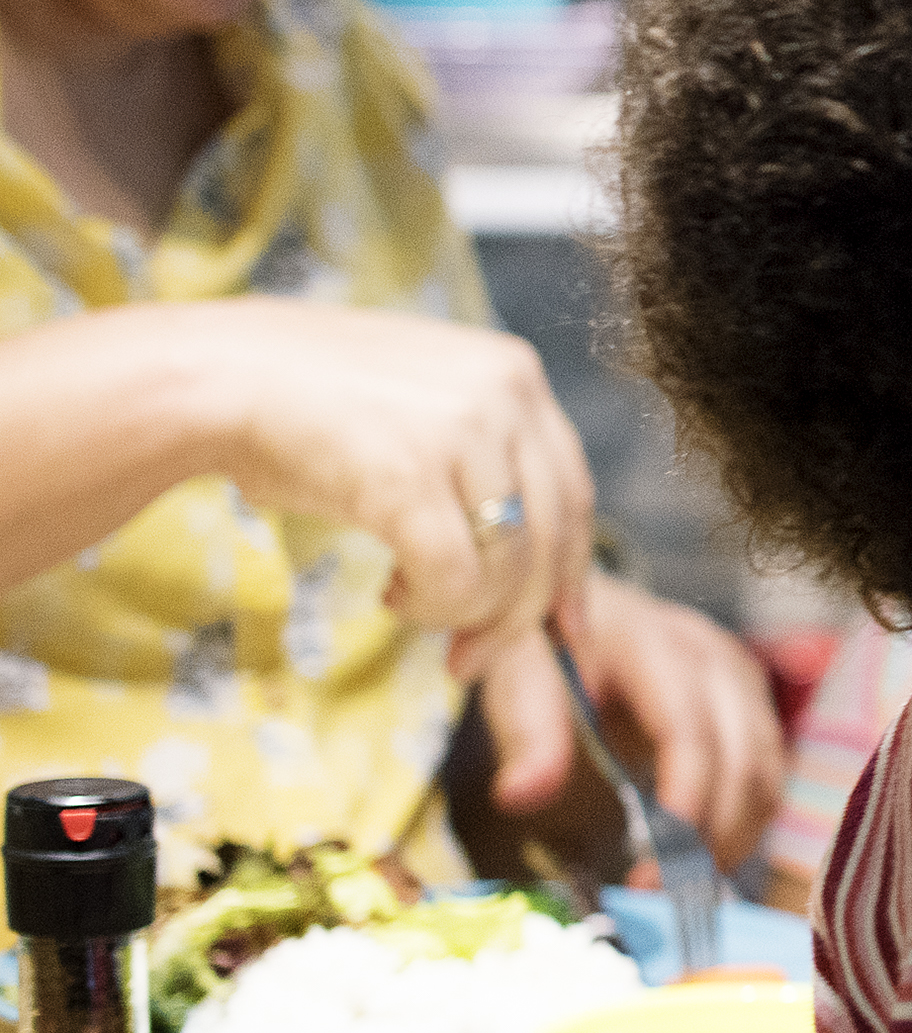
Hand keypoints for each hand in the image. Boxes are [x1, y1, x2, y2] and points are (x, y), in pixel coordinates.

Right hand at [161, 299, 598, 671]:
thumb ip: (481, 470)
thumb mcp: (422, 418)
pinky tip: (390, 592)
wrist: (216, 376)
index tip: (562, 627)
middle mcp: (509, 392)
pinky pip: (458, 579)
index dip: (570, 571)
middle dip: (519, 616)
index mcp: (516, 374)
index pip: (574, 493)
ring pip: (510, 569)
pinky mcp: (413, 474)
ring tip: (406, 601)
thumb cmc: (307, 409)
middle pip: (553, 538)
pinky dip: (431, 607)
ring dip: (462, 613)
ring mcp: (466, 430)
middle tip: (472, 658)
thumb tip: (526, 566)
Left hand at [474, 573, 786, 865]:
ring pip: (766, 770)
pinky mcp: (751, 705)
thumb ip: (526, 727)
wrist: (580, 606)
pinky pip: (768, 774)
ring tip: (677, 884)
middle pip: (742, 754)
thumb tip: (521, 793)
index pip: (688, 723)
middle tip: (657, 889)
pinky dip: (744, 823)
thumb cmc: (546, 641)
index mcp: (654, 641)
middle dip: (710, 831)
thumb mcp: (516, 672)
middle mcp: (713, 656)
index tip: (658, 862)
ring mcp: (741, 679)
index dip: (686, 793)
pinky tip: (699, 856)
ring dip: (732, 835)